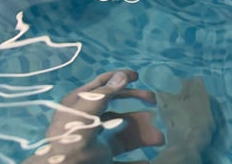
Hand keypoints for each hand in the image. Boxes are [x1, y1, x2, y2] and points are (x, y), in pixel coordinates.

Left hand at [25, 69, 163, 163]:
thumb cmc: (71, 133)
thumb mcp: (87, 107)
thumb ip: (105, 92)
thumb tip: (122, 75)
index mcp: (81, 104)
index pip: (101, 86)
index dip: (119, 78)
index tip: (137, 76)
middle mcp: (89, 121)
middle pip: (117, 107)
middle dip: (136, 102)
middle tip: (153, 100)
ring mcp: (96, 142)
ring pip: (124, 133)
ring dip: (142, 132)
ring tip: (159, 137)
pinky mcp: (102, 160)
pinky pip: (123, 161)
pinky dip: (136, 161)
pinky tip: (148, 161)